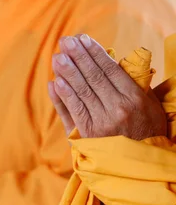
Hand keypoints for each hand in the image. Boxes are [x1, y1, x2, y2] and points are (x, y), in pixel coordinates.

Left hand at [49, 35, 166, 140]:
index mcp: (134, 97)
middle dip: (78, 56)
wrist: (141, 166)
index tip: (83, 38)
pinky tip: (55, 82)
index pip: (110, 69)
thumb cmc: (146, 131)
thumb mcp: (149, 105)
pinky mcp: (88, 135)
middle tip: (65, 41)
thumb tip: (112, 63)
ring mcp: (102, 122)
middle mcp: (118, 108)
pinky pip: (73, 111)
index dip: (94, 52)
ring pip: (81, 92)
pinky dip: (63, 96)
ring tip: (57, 57)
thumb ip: (131, 86)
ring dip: (67, 72)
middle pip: (93, 77)